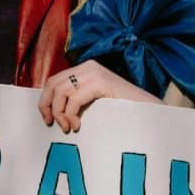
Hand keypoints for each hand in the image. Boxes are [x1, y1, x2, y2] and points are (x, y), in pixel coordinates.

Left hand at [38, 60, 162, 132]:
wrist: (148, 110)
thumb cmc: (123, 111)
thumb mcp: (95, 102)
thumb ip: (78, 99)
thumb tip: (54, 110)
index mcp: (85, 69)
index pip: (54, 80)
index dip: (45, 100)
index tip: (48, 119)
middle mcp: (88, 67)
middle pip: (53, 83)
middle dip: (47, 105)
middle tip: (53, 124)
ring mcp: (94, 73)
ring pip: (61, 91)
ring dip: (60, 112)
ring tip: (68, 127)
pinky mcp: (100, 82)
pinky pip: (74, 98)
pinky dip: (71, 114)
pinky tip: (77, 125)